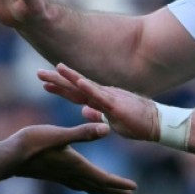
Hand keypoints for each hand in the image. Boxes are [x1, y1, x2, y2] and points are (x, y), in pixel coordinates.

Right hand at [13, 123, 136, 193]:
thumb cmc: (31, 144)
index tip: (133, 188)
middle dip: (115, 190)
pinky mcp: (54, 174)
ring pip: (88, 186)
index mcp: (76, 166)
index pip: (103, 179)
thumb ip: (83, 132)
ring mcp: (62, 176)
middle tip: (130, 193)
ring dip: (102, 189)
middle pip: (98, 186)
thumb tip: (107, 129)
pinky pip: (77, 184)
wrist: (8, 157)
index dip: (119, 183)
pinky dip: (88, 185)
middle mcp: (71, 174)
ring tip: (113, 191)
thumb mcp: (59, 134)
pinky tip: (85, 182)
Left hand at [38, 64, 158, 142]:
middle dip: (57, 80)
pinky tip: (77, 81)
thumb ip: (97, 114)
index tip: (44, 83)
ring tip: (54, 69)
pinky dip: (88, 87)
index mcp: (101, 99)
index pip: (76, 92)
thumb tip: (83, 110)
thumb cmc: (136, 123)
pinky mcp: (116, 104)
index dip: (60, 88)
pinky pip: (99, 94)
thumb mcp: (111, 121)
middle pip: (76, 86)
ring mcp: (109, 97)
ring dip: (69, 78)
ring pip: (85, 86)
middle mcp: (103, 94)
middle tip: (38, 73)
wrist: (156, 124)